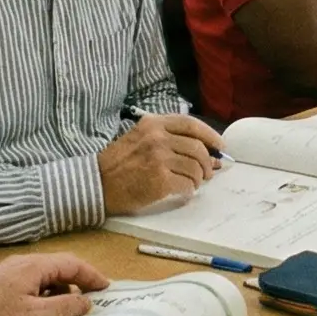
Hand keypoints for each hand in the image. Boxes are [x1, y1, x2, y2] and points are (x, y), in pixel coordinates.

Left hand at [0, 252, 109, 315]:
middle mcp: (25, 262)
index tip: (106, 288)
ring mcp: (13, 270)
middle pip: (60, 266)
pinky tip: (44, 309)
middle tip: (93, 297)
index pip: (73, 264)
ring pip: (46, 274)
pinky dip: (46, 291)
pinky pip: (34, 281)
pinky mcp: (4, 280)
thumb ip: (64, 308)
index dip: (92, 275)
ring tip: (70, 307)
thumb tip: (86, 302)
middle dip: (80, 280)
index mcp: (35, 266)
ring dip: (62, 287)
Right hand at [97, 114, 223, 214]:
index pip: (191, 124)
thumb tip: (206, 153)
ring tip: (193, 183)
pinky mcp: (159, 180)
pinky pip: (187, 184)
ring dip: (199, 178)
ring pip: (195, 167)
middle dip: (208, 162)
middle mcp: (157, 138)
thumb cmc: (118, 163)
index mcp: (153, 124)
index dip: (210, 136)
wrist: (96, 184)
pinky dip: (189, 190)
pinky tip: (183, 191)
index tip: (220, 146)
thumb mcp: (140, 138)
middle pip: (198, 147)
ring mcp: (159, 158)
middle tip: (209, 173)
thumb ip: (169, 140)